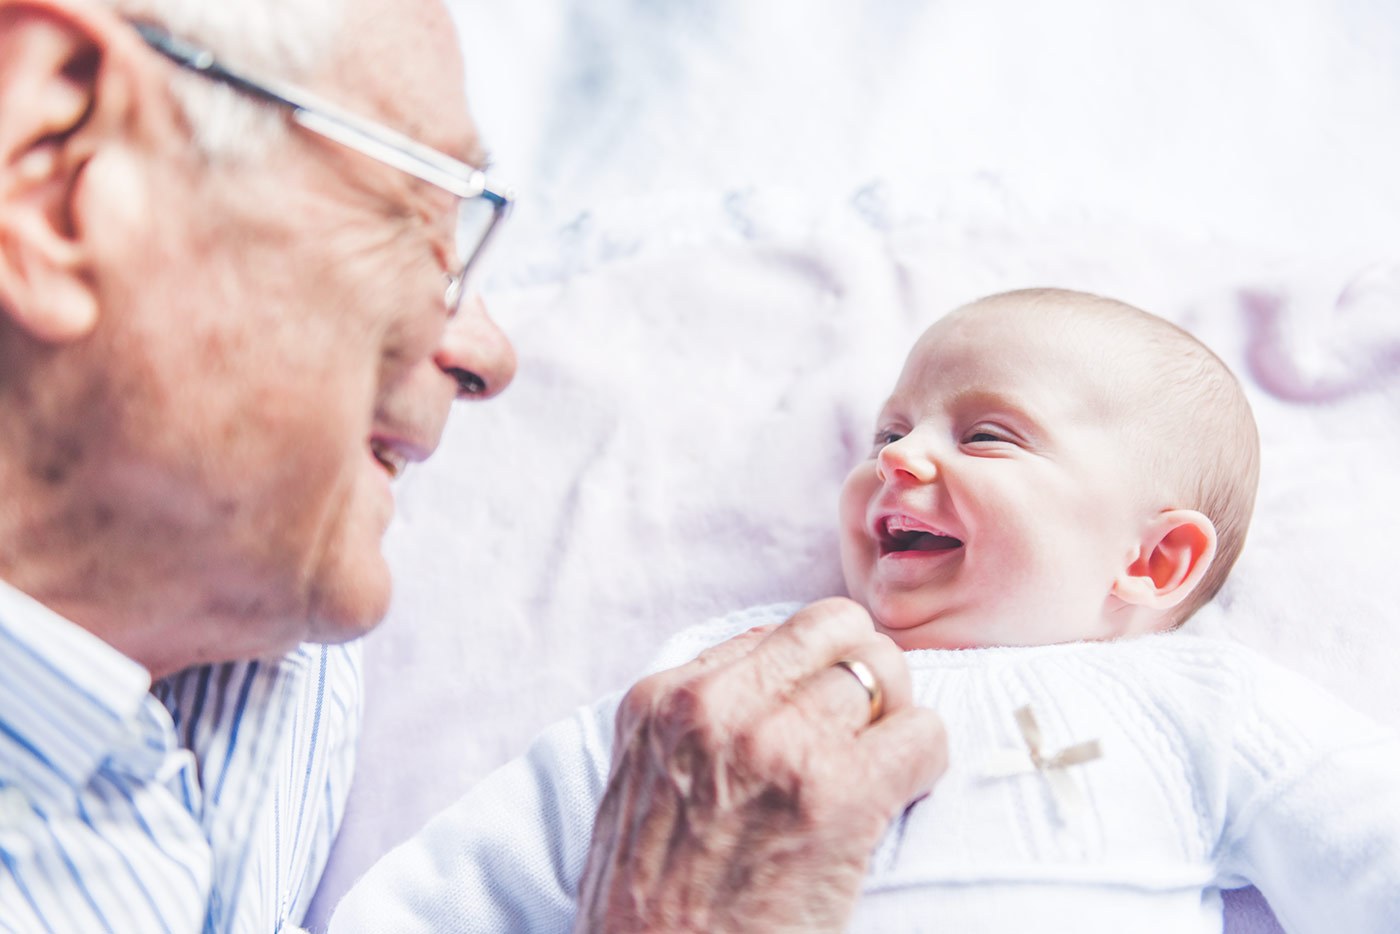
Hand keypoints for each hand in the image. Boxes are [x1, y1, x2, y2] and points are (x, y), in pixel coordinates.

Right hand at [575, 597, 947, 932]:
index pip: (773, 633)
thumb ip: (695, 725)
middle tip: (861, 725)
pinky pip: (922, 733)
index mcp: (663, 701)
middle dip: (859, 668)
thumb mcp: (640, 785)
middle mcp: (717, 707)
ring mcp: (779, 743)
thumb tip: (772, 683)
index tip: (814, 714)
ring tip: (878, 764)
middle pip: (833, 626)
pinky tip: (897, 796)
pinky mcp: (838, 793)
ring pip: (885, 669)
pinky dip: (924, 763)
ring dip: (893, 717)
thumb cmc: (648, 904)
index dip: (806, 673)